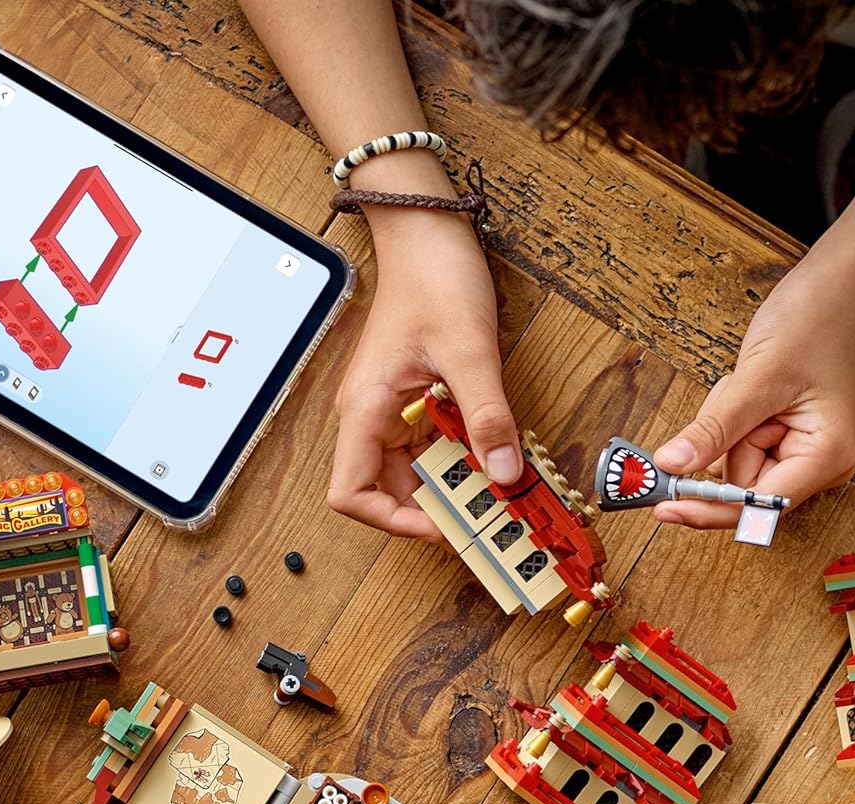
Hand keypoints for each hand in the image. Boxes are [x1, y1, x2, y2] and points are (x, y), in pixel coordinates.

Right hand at [328, 216, 520, 539]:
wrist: (428, 228)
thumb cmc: (433, 274)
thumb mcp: (469, 351)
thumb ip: (487, 417)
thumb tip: (503, 474)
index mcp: (365, 408)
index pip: (351, 494)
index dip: (393, 520)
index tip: (441, 523)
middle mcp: (371, 415)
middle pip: (387, 491)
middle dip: (435, 508)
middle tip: (484, 515)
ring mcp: (391, 410)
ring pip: (415, 471)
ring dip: (453, 484)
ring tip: (496, 488)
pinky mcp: (414, 401)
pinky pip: (433, 446)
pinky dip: (462, 457)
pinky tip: (493, 454)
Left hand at [649, 247, 854, 529]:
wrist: (837, 287)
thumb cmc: (816, 322)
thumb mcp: (758, 378)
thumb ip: (714, 429)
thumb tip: (673, 465)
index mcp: (824, 458)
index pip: (757, 507)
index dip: (710, 509)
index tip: (666, 508)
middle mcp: (816, 465)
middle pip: (742, 486)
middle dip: (727, 442)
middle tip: (740, 397)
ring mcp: (799, 453)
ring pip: (733, 464)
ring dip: (726, 425)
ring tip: (751, 385)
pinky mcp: (782, 440)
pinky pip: (737, 444)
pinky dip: (731, 418)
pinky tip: (749, 389)